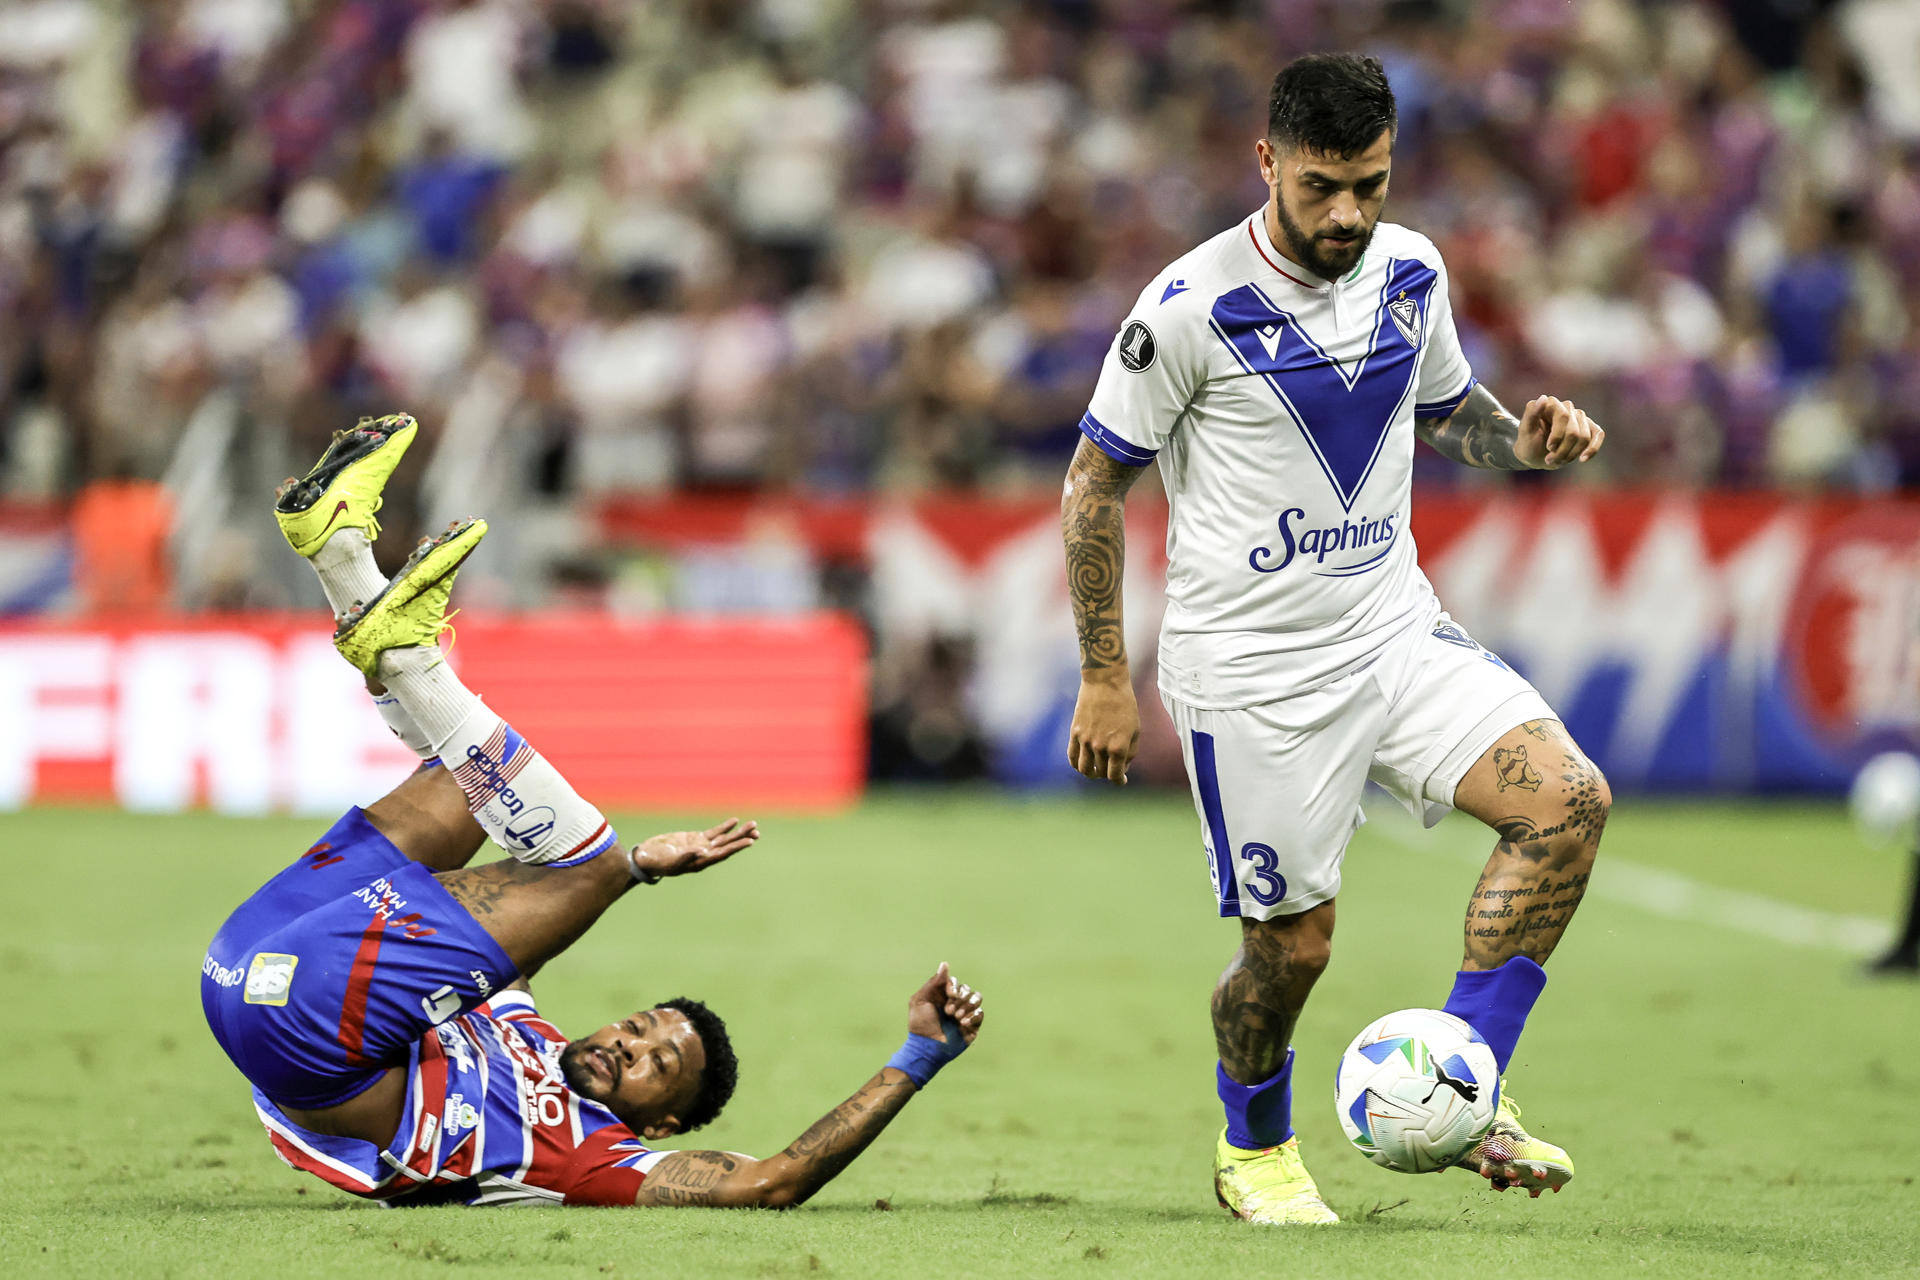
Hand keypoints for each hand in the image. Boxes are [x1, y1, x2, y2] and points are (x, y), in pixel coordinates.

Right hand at [629, 818, 759, 880]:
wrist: (647, 857)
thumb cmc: (657, 862)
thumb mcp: (671, 861)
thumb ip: (686, 857)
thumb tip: (703, 852)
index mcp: (701, 862)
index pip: (723, 853)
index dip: (736, 847)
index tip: (750, 841)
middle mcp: (704, 855)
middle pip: (727, 845)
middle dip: (742, 839)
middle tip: (757, 832)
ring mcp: (701, 846)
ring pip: (723, 838)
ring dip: (737, 832)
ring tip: (753, 825)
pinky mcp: (696, 838)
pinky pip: (714, 832)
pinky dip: (724, 827)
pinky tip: (735, 821)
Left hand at [907, 961, 982, 1045]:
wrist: (927, 1048)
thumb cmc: (920, 1024)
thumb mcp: (921, 1000)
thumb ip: (934, 982)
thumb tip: (945, 964)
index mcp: (942, 995)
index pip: (954, 982)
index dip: (954, 986)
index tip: (949, 994)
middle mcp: (954, 1003)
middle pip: (967, 989)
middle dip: (960, 998)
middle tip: (949, 1012)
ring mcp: (964, 1014)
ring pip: (977, 998)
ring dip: (968, 1005)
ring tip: (957, 1017)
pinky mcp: (972, 1026)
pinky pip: (980, 1014)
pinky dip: (973, 1016)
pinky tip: (963, 1023)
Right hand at [1067, 674, 1139, 784]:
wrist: (1105, 683)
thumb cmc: (1125, 705)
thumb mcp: (1135, 730)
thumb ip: (1130, 752)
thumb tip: (1122, 768)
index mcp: (1118, 747)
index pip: (1115, 775)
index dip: (1119, 781)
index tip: (1121, 780)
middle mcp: (1100, 747)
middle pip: (1100, 773)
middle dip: (1107, 774)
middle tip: (1111, 770)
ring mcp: (1085, 740)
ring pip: (1084, 769)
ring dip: (1090, 773)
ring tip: (1095, 770)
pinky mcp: (1075, 733)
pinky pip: (1072, 757)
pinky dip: (1077, 764)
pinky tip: (1084, 763)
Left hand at [1514, 396, 1603, 469]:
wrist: (1534, 455)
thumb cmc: (1528, 442)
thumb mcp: (1525, 431)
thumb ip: (1531, 414)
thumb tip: (1544, 398)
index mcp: (1551, 403)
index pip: (1564, 417)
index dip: (1558, 435)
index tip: (1549, 447)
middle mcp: (1567, 407)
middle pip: (1574, 432)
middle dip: (1562, 450)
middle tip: (1549, 460)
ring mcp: (1579, 417)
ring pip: (1584, 437)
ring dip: (1571, 454)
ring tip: (1556, 460)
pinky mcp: (1589, 427)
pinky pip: (1598, 434)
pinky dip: (1592, 449)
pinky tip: (1582, 459)